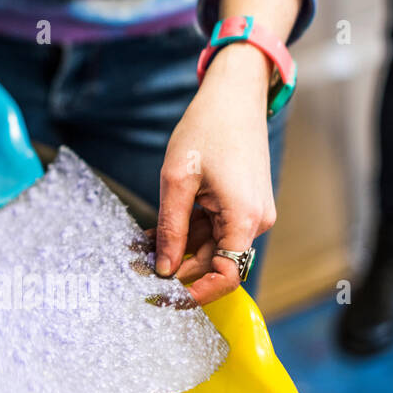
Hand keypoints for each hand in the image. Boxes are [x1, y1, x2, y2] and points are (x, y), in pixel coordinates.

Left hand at [156, 43, 275, 304]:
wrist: (234, 94)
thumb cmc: (208, 127)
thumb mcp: (177, 178)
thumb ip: (172, 227)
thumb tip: (164, 269)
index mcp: (244, 217)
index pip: (228, 274)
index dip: (198, 292)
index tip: (167, 297)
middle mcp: (255, 220)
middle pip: (215, 262)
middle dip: (177, 268)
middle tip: (137, 267)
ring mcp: (251, 213)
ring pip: (212, 246)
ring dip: (178, 249)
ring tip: (140, 249)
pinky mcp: (243, 205)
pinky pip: (215, 229)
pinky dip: (188, 232)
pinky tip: (157, 233)